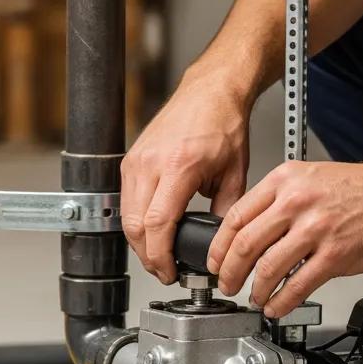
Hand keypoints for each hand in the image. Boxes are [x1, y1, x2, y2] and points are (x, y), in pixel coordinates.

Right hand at [120, 72, 250, 282]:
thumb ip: (225, 212)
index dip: (160, 255)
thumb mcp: (236, 174)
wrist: (210, 91)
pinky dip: (136, 222)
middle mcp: (151, 163)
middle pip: (135, 226)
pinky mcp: (131, 159)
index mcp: (178, 166)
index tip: (169, 272)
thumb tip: (218, 242)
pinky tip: (151, 232)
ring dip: (139, 242)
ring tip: (159, 257)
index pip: (157, 224)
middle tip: (164, 272)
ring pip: (126, 216)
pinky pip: (126, 201)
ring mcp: (137, 160)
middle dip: (147, 256)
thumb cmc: (223, 123)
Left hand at [206, 159, 362, 318]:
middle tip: (226, 285)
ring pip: (267, 268)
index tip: (214, 260)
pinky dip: (282, 301)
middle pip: (245, 244)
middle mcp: (298, 202)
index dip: (218, 245)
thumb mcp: (315, 178)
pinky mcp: (335, 255)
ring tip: (254, 298)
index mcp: (287, 180)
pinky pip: (297, 285)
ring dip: (255, 290)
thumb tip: (254, 230)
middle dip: (229, 272)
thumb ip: (282, 200)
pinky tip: (277, 306)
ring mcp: (316, 229)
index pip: (236, 216)